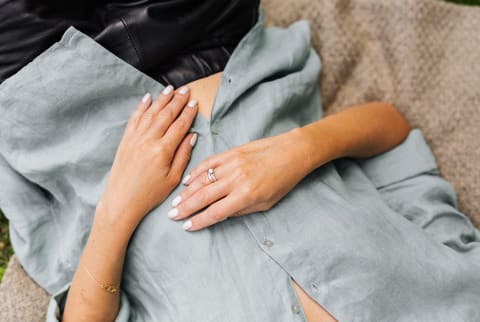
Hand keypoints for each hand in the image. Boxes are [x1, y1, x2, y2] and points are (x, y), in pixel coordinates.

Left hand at [97, 85, 198, 233]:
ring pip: (151, 113)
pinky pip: (134, 119)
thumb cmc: (149, 194)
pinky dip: (141, 107)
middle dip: (177, 101)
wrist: (121, 201)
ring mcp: (135, 139)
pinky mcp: (125, 140)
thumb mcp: (172, 178)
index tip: (194, 103)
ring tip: (171, 89)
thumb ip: (183, 155)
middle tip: (186, 90)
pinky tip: (148, 98)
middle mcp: (148, 141)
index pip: (179, 125)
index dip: (188, 113)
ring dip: (161, 99)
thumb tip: (191, 136)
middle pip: (166, 115)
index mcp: (163, 151)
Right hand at [168, 128, 315, 230]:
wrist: (293, 152)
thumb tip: (220, 214)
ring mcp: (232, 164)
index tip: (187, 226)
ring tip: (175, 202)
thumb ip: (241, 210)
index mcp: (246, 195)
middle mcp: (236, 179)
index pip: (216, 212)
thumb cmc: (283, 181)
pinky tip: (187, 180)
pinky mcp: (231, 152)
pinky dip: (195, 172)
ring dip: (186, 192)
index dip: (199, 221)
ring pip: (202, 180)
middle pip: (203, 196)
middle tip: (172, 215)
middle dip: (185, 208)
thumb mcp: (266, 203)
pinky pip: (208, 163)